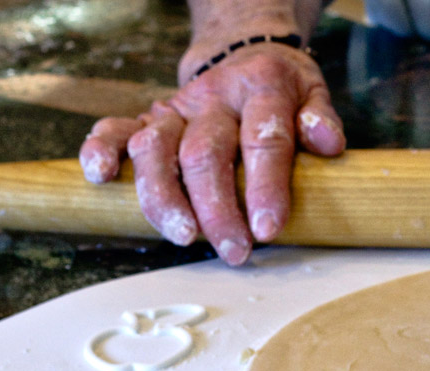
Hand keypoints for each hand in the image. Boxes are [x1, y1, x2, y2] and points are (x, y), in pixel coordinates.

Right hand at [79, 43, 344, 264]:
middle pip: (205, 154)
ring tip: (182, 238)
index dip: (264, 187)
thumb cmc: (280, 93)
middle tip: (233, 251)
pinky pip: (115, 128)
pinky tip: (100, 177)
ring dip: (164, 198)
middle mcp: (214, 100)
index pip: (262, 140)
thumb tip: (329, 144)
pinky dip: (100, 150)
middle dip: (217, 209)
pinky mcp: (149, 119)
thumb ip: (320, 117)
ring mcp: (176, 110)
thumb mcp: (311, 93)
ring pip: (156, 149)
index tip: (267, 230)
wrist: (242, 58)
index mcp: (260, 90)